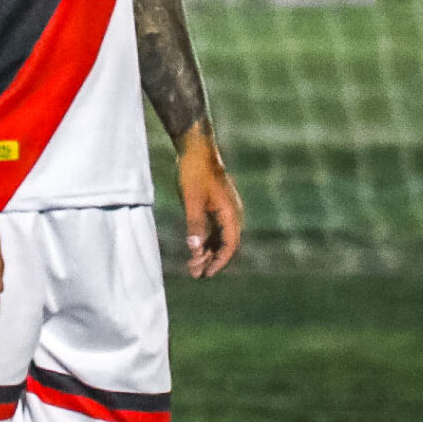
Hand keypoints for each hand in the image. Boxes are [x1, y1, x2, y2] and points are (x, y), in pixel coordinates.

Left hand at [175, 125, 242, 277]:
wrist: (196, 147)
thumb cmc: (194, 171)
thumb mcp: (191, 199)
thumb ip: (194, 224)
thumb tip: (195, 249)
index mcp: (230, 213)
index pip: (230, 245)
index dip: (219, 262)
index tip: (207, 274)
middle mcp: (231, 213)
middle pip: (226, 244)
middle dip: (211, 260)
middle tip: (195, 274)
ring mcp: (224, 209)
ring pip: (219, 237)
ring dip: (207, 252)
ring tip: (192, 266)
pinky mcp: (216, 205)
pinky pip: (214, 228)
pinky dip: (206, 240)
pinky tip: (194, 249)